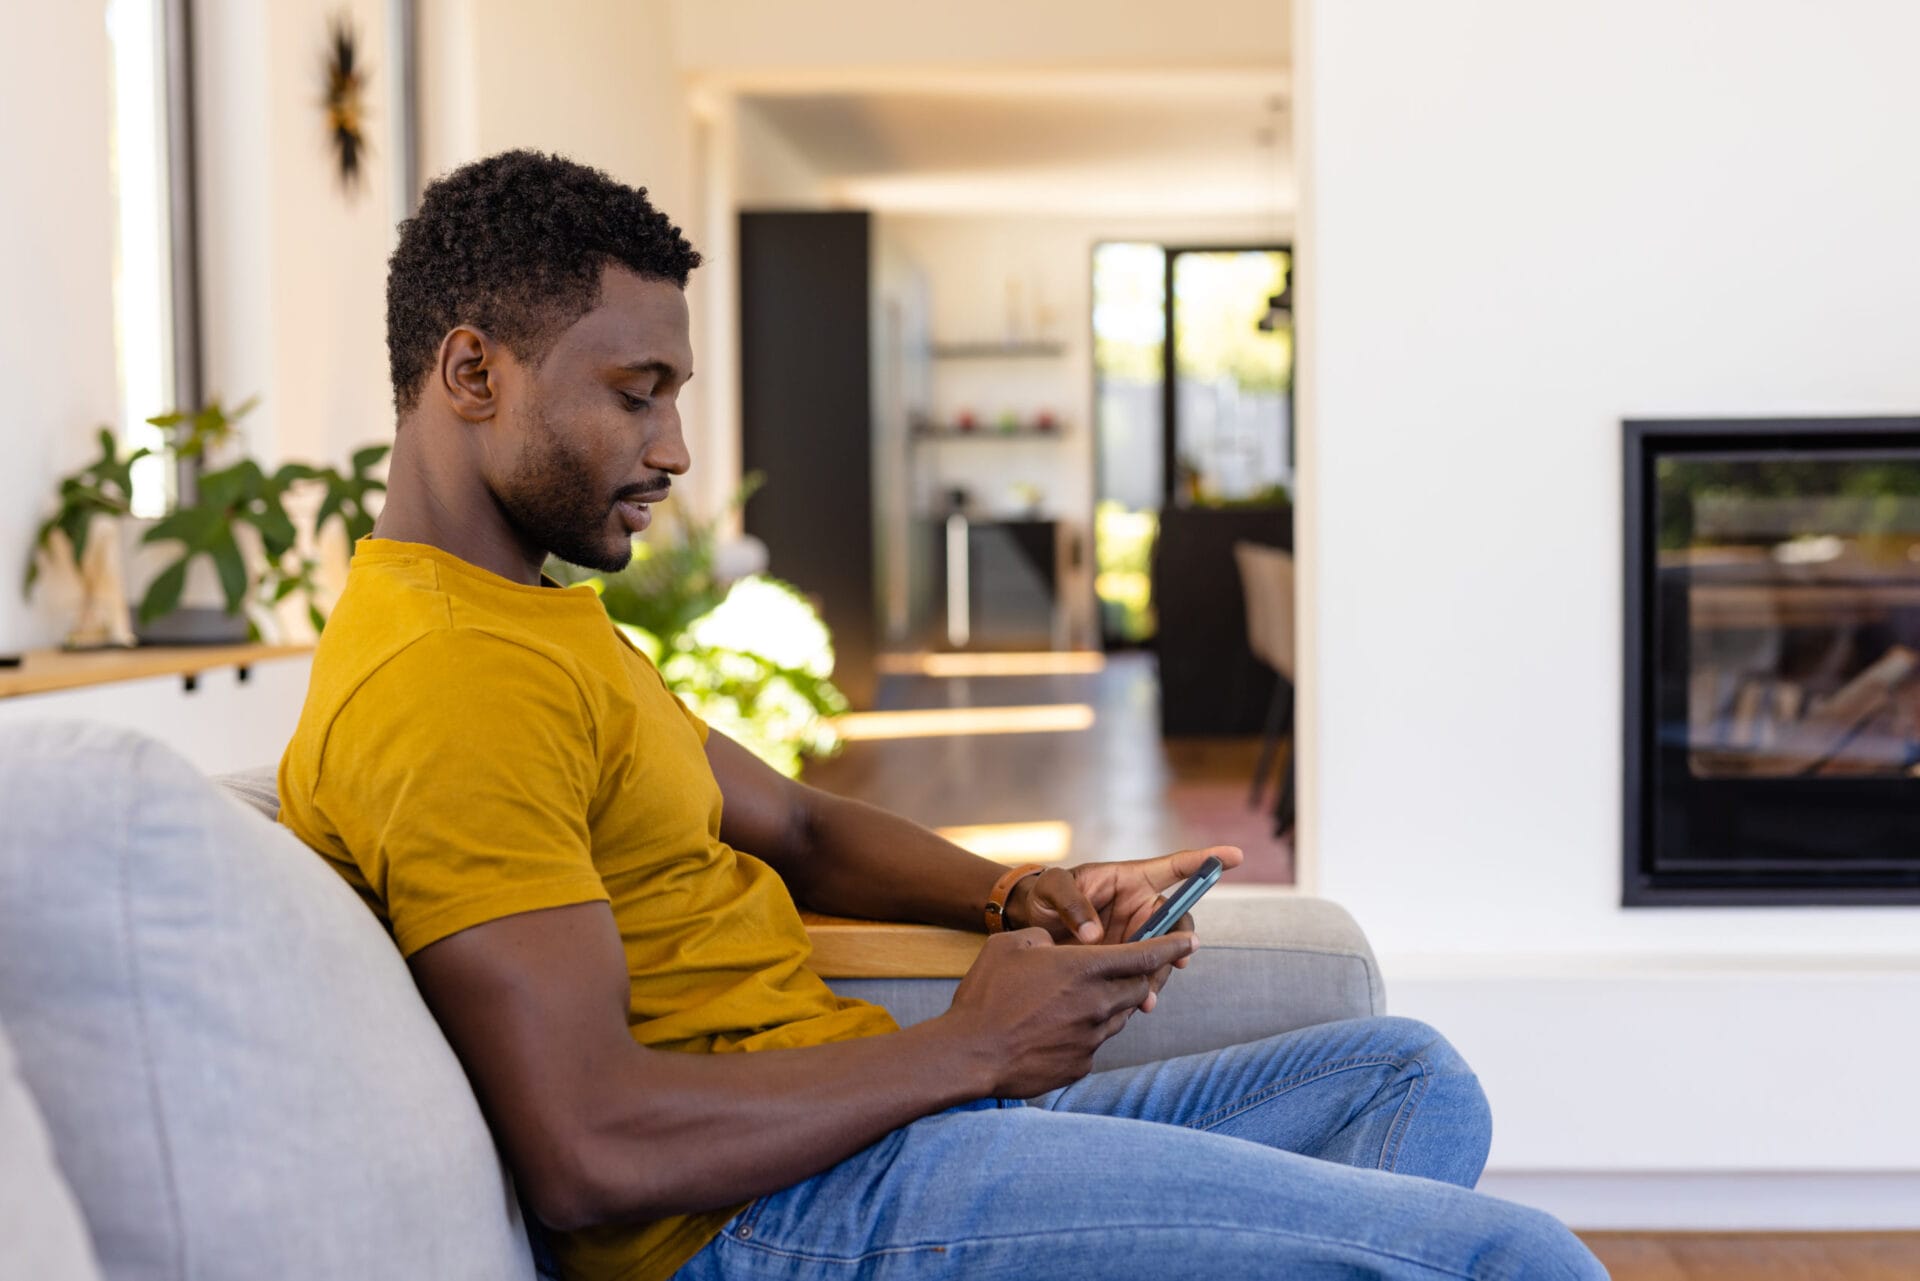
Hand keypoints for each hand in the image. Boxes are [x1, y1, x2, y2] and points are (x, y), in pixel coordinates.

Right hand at [943, 927, 1197, 1097]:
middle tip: (1124, 971)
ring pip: (1118, 1017)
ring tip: (1075, 1000)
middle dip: (1139, 978)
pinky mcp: (1081, 1065)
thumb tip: (1058, 947)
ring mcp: (1092, 1039)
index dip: (1172, 945)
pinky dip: (1085, 1032)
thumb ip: (1046, 939)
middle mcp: (1098, 1005)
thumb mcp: (1011, 944)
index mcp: (1085, 969)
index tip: (1192, 940)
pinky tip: (1053, 1029)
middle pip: (1139, 988)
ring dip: (1109, 1004)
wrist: (969, 1053)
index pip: (1146, 955)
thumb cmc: (986, 994)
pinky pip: (1095, 1043)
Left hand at [1009, 845, 1242, 1009]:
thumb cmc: (1044, 896)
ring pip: (1164, 954)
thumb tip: (1095, 937)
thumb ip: (1072, 905)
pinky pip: (1145, 974)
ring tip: (1145, 997)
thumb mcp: (1052, 890)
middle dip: (1181, 942)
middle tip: (1177, 961)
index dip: (1205, 860)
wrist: (1030, 926)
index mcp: (1130, 879)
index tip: (1235, 855)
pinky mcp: (1125, 960)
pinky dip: (1144, 989)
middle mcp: (1140, 906)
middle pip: (1177, 922)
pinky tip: (1136, 1005)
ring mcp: (1135, 935)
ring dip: (1160, 973)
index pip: (1175, 867)